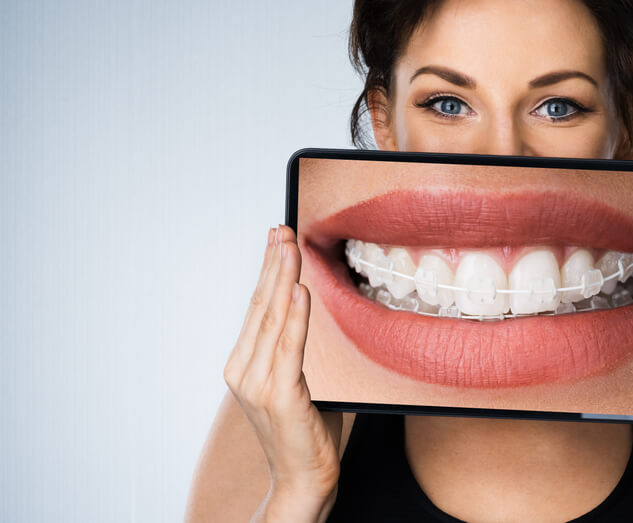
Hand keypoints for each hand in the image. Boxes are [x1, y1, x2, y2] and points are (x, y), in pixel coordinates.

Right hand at [223, 225, 341, 521]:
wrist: (304, 480)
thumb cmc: (307, 430)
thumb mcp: (300, 380)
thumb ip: (297, 346)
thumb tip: (311, 303)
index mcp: (244, 365)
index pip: (258, 306)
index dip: (268, 270)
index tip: (278, 238)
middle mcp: (244, 371)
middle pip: (262, 305)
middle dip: (274, 263)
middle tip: (283, 229)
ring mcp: (257, 384)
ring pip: (274, 319)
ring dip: (284, 278)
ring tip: (291, 247)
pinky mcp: (279, 396)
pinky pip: (289, 347)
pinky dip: (296, 316)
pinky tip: (300, 291)